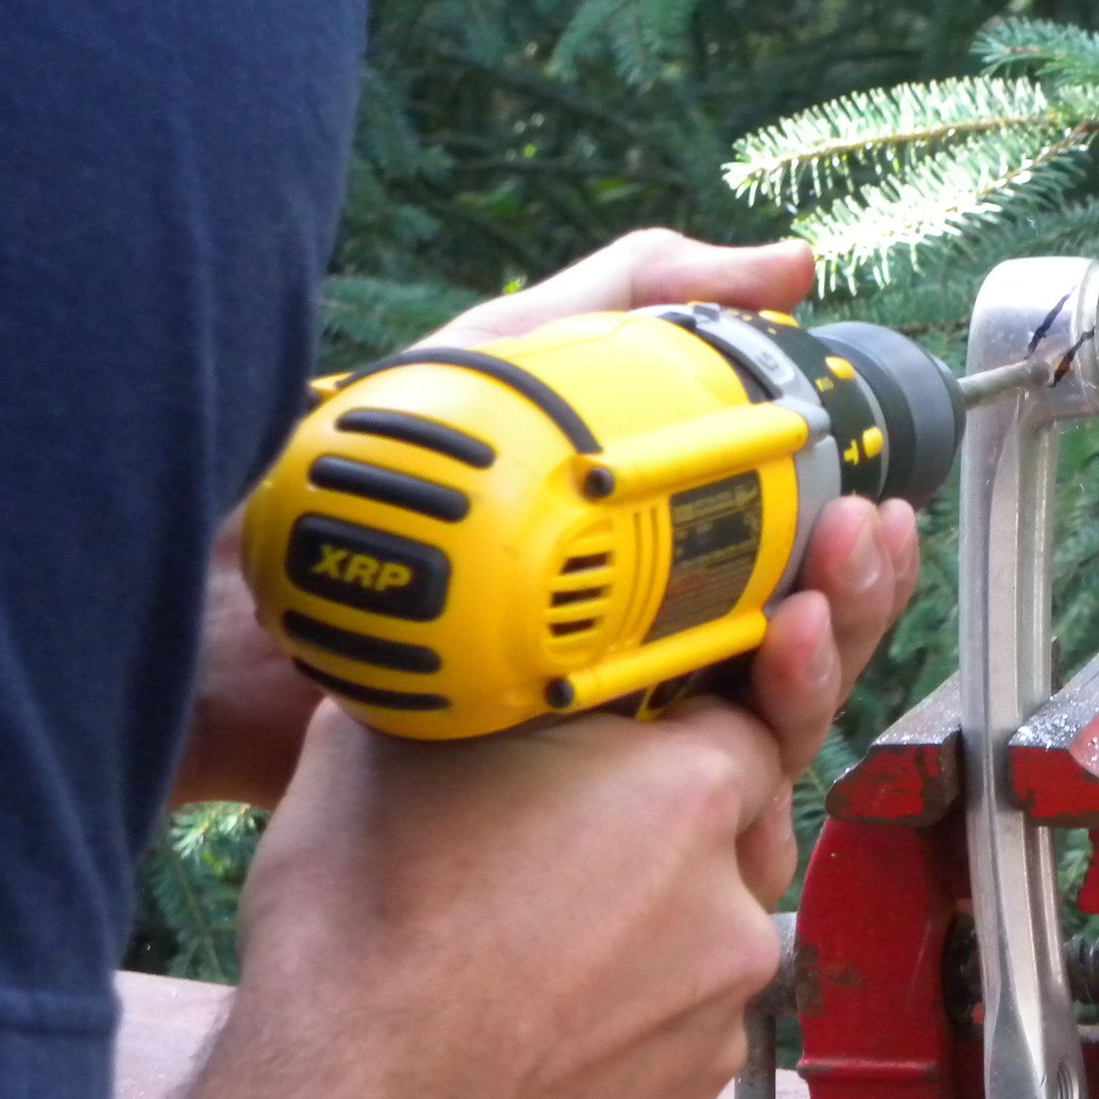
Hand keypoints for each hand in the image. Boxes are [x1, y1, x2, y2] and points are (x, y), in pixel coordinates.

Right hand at [233, 697, 785, 1098]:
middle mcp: (733, 915)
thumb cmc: (364, 940)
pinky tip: (516, 1059)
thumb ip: (463, 697)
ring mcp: (718, 1033)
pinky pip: (657, 1065)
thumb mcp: (380, 755)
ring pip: (688, 969)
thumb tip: (453, 670)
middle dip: (652, 855)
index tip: (612, 760)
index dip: (673, 741)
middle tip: (544, 871)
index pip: (740, 730)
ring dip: (626, 962)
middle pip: (721, 858)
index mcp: (686, 797)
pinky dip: (606, 1056)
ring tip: (507, 980)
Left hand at [423, 229, 922, 901]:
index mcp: (653, 581)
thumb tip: (793, 271)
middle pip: (794, 668)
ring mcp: (603, 749)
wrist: (220, 593)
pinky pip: (675, 828)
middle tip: (864, 550)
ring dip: (808, 682)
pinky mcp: (559, 820)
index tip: (879, 515)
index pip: (792, 588)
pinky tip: (754, 732)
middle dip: (852, 613)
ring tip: (810, 620)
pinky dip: (737, 795)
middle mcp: (644, 671)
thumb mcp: (513, 354)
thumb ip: (641, 298)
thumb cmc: (359, 470)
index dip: (852, 565)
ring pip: (755, 745)